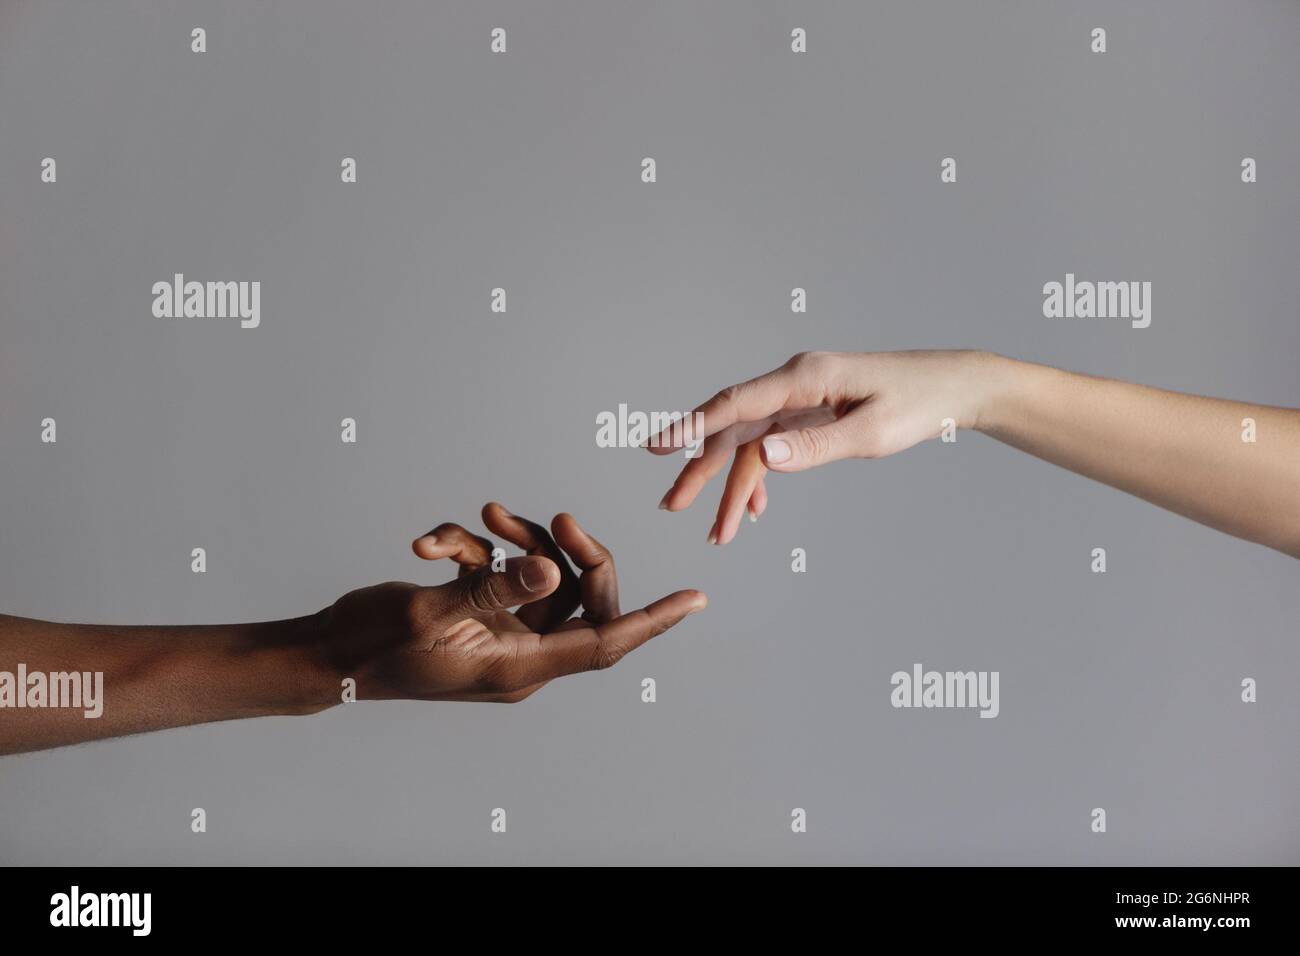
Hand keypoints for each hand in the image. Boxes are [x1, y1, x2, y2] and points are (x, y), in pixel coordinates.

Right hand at [312, 503, 705, 702]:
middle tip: (558, 519)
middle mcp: (520, 652)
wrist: (328, 651)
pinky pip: (500, 570)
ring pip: (541, 573)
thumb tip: (551, 570)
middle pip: (579, 595)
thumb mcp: (433, 613)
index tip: (696, 599)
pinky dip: (476, 548)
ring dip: (518, 540)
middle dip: (570, 551)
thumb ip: (495, 590)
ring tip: (485, 516)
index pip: (605, 643)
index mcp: (520, 668)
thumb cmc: (373, 644)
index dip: (653, 620)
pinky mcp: (479, 610)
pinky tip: (435, 540)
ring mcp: (500, 631)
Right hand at [646, 350, 993, 543]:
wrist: (954, 388)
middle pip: (733, 428)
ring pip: (750, 443)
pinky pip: (773, 445)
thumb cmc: (919, 403)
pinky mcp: (811, 413)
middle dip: (700, 469)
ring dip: (732, 486)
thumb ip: (814, 446)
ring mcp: (801, 398)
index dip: (692, 427)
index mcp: (804, 378)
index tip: (657, 447)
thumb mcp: (871, 433)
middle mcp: (795, 383)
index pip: (736, 404)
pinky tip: (757, 510)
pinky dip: (761, 477)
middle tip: (672, 505)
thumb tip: (763, 455)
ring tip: (717, 532)